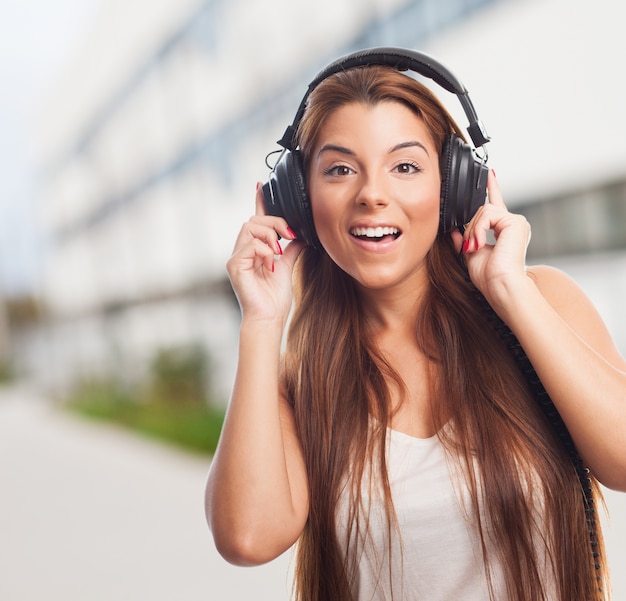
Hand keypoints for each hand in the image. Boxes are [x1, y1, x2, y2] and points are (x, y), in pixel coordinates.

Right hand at [227, 183, 305, 322]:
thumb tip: (302, 234)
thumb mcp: (287, 267)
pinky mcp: (234, 265)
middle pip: (254, 220)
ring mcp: (237, 257)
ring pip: (250, 227)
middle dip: (274, 223)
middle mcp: (243, 250)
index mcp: (255, 249)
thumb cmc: (275, 297)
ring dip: (269, 235)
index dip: (259, 201)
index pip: (256, 220)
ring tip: (278, 252)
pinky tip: (270, 264)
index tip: (261, 184)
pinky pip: (250, 245)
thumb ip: (291, 249)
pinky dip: (264, 251)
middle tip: (289, 236)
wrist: (269, 317)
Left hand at [450, 170, 531, 305]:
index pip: (497, 203)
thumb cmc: (490, 278)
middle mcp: (512, 224)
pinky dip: (478, 229)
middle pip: (481, 210)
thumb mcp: (471, 255)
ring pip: (483, 210)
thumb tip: (455, 230)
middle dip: (470, 228)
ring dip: (473, 230)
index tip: (490, 173)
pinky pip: (487, 214)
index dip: (492, 187)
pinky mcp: (515, 222)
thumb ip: (465, 239)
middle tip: (471, 247)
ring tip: (476, 247)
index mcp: (503, 230)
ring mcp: (515, 222)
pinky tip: (480, 243)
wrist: (501, 287)